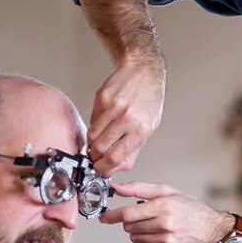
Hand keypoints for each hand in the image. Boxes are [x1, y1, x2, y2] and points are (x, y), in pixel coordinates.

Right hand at [88, 57, 164, 175]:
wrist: (143, 72)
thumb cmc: (149, 100)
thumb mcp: (149, 128)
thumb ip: (133, 149)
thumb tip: (117, 167)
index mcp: (140, 129)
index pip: (116, 156)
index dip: (105, 167)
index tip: (101, 170)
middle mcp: (126, 118)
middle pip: (100, 148)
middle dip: (95, 157)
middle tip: (96, 158)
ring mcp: (112, 107)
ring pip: (92, 135)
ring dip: (92, 143)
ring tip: (99, 142)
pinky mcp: (101, 98)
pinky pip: (92, 120)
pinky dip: (95, 126)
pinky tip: (104, 122)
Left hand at [100, 182, 234, 242]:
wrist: (212, 230)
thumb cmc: (191, 209)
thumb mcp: (168, 192)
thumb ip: (140, 189)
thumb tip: (117, 188)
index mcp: (163, 207)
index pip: (128, 214)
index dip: (112, 215)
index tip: (104, 217)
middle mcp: (164, 225)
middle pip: (129, 227)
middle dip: (132, 221)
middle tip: (145, 216)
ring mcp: (166, 241)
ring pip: (135, 238)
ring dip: (140, 231)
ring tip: (156, 225)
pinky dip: (148, 241)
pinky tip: (161, 235)